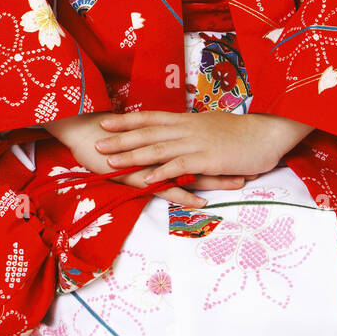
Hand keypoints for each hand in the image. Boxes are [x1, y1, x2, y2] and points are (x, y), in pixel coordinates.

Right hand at [41, 112, 248, 209]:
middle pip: (202, 154)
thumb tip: (176, 141)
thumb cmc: (107, 135)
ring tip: (240, 184)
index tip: (245, 149)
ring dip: (216, 178)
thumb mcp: (138, 137)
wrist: (80, 132)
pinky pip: (166, 188)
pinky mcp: (140, 176)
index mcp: (165, 137)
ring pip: (191, 170)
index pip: (199, 142)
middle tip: (255, 164)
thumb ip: (157, 140)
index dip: (222, 146)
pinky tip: (202, 203)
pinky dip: (185, 195)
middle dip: (229, 160)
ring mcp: (153, 162)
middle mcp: (163, 147)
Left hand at [95, 109, 314, 185]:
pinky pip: (179, 166)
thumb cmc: (244, 132)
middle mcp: (188, 129)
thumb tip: (182, 134)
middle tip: (96, 141)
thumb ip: (196, 131)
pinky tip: (145, 179)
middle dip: (120, 138)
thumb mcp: (214, 127)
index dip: (127, 120)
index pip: (151, 118)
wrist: (269, 131)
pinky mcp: (207, 159)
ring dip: (132, 156)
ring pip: (158, 148)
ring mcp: (196, 143)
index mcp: (189, 120)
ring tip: (110, 162)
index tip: (106, 121)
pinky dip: (160, 173)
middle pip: (148, 132)